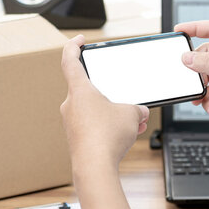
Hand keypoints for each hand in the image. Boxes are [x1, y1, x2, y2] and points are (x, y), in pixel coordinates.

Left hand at [60, 35, 149, 173]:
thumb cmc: (107, 137)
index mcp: (80, 90)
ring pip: (95, 110)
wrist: (94, 168)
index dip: (74, 46)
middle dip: (111, 93)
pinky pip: (95, 126)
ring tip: (133, 123)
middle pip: (90, 89)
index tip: (80, 40)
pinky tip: (126, 135)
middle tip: (125, 99)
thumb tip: (139, 112)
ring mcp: (72, 123)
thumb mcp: (132, 114)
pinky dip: (110, 127)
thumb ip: (137, 108)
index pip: (70, 60)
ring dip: (114, 113)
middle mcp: (71, 105)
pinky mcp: (78, 138)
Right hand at [175, 20, 208, 138]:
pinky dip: (208, 100)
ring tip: (200, 98)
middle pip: (204, 56)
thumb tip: (187, 57)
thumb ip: (207, 64)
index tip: (179, 30)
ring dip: (201, 89)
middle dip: (195, 69)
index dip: (195, 27)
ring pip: (205, 76)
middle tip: (188, 77)